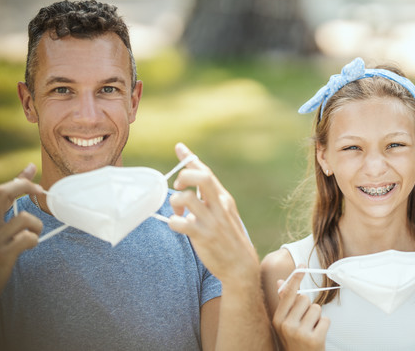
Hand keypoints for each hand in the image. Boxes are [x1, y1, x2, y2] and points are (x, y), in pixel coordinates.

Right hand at [0, 164, 43, 324]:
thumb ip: (5, 211)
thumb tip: (21, 183)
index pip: (1, 191)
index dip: (20, 178)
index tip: (33, 168)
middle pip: (4, 193)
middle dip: (25, 186)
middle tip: (39, 191)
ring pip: (24, 218)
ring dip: (36, 225)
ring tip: (32, 235)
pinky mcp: (2, 254)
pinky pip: (27, 238)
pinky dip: (34, 240)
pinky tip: (28, 246)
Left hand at [167, 143, 258, 285]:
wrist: (242, 266)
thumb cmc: (229, 238)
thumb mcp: (225, 214)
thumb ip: (211, 201)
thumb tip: (191, 190)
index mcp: (224, 199)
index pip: (206, 172)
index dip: (190, 159)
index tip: (179, 148)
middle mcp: (219, 206)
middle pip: (200, 178)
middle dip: (183, 177)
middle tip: (178, 187)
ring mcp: (211, 221)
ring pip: (185, 198)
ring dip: (175, 202)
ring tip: (178, 213)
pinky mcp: (203, 236)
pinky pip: (179, 223)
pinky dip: (173, 223)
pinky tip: (178, 226)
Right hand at [272, 268, 328, 350]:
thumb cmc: (294, 340)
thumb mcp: (285, 323)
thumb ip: (284, 303)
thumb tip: (281, 281)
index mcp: (278, 319)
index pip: (288, 293)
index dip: (296, 278)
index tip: (302, 266)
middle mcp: (286, 326)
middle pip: (304, 298)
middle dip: (308, 307)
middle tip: (305, 322)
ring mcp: (300, 333)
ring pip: (316, 308)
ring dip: (317, 317)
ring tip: (311, 329)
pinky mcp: (314, 339)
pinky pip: (325, 320)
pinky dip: (324, 326)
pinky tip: (317, 335)